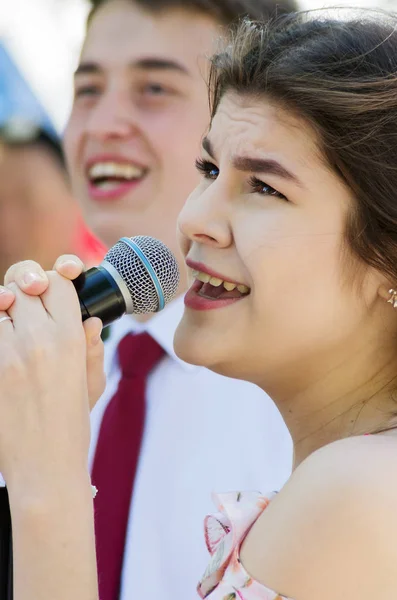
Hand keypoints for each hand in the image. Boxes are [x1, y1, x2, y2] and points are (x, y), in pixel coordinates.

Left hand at [0, 266, 94, 493]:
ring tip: (14, 329)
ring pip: (0, 305)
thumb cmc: (72, 428)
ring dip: (6, 311)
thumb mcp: (92, 385)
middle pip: (24, 285)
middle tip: (30, 305)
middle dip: (27, 289)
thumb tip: (90, 321)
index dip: (56, 280)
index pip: (58, 281)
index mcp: (71, 339)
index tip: (53, 292)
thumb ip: (91, 347)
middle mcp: (38, 339)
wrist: (43, 466)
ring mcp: (8, 353)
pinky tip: (6, 348)